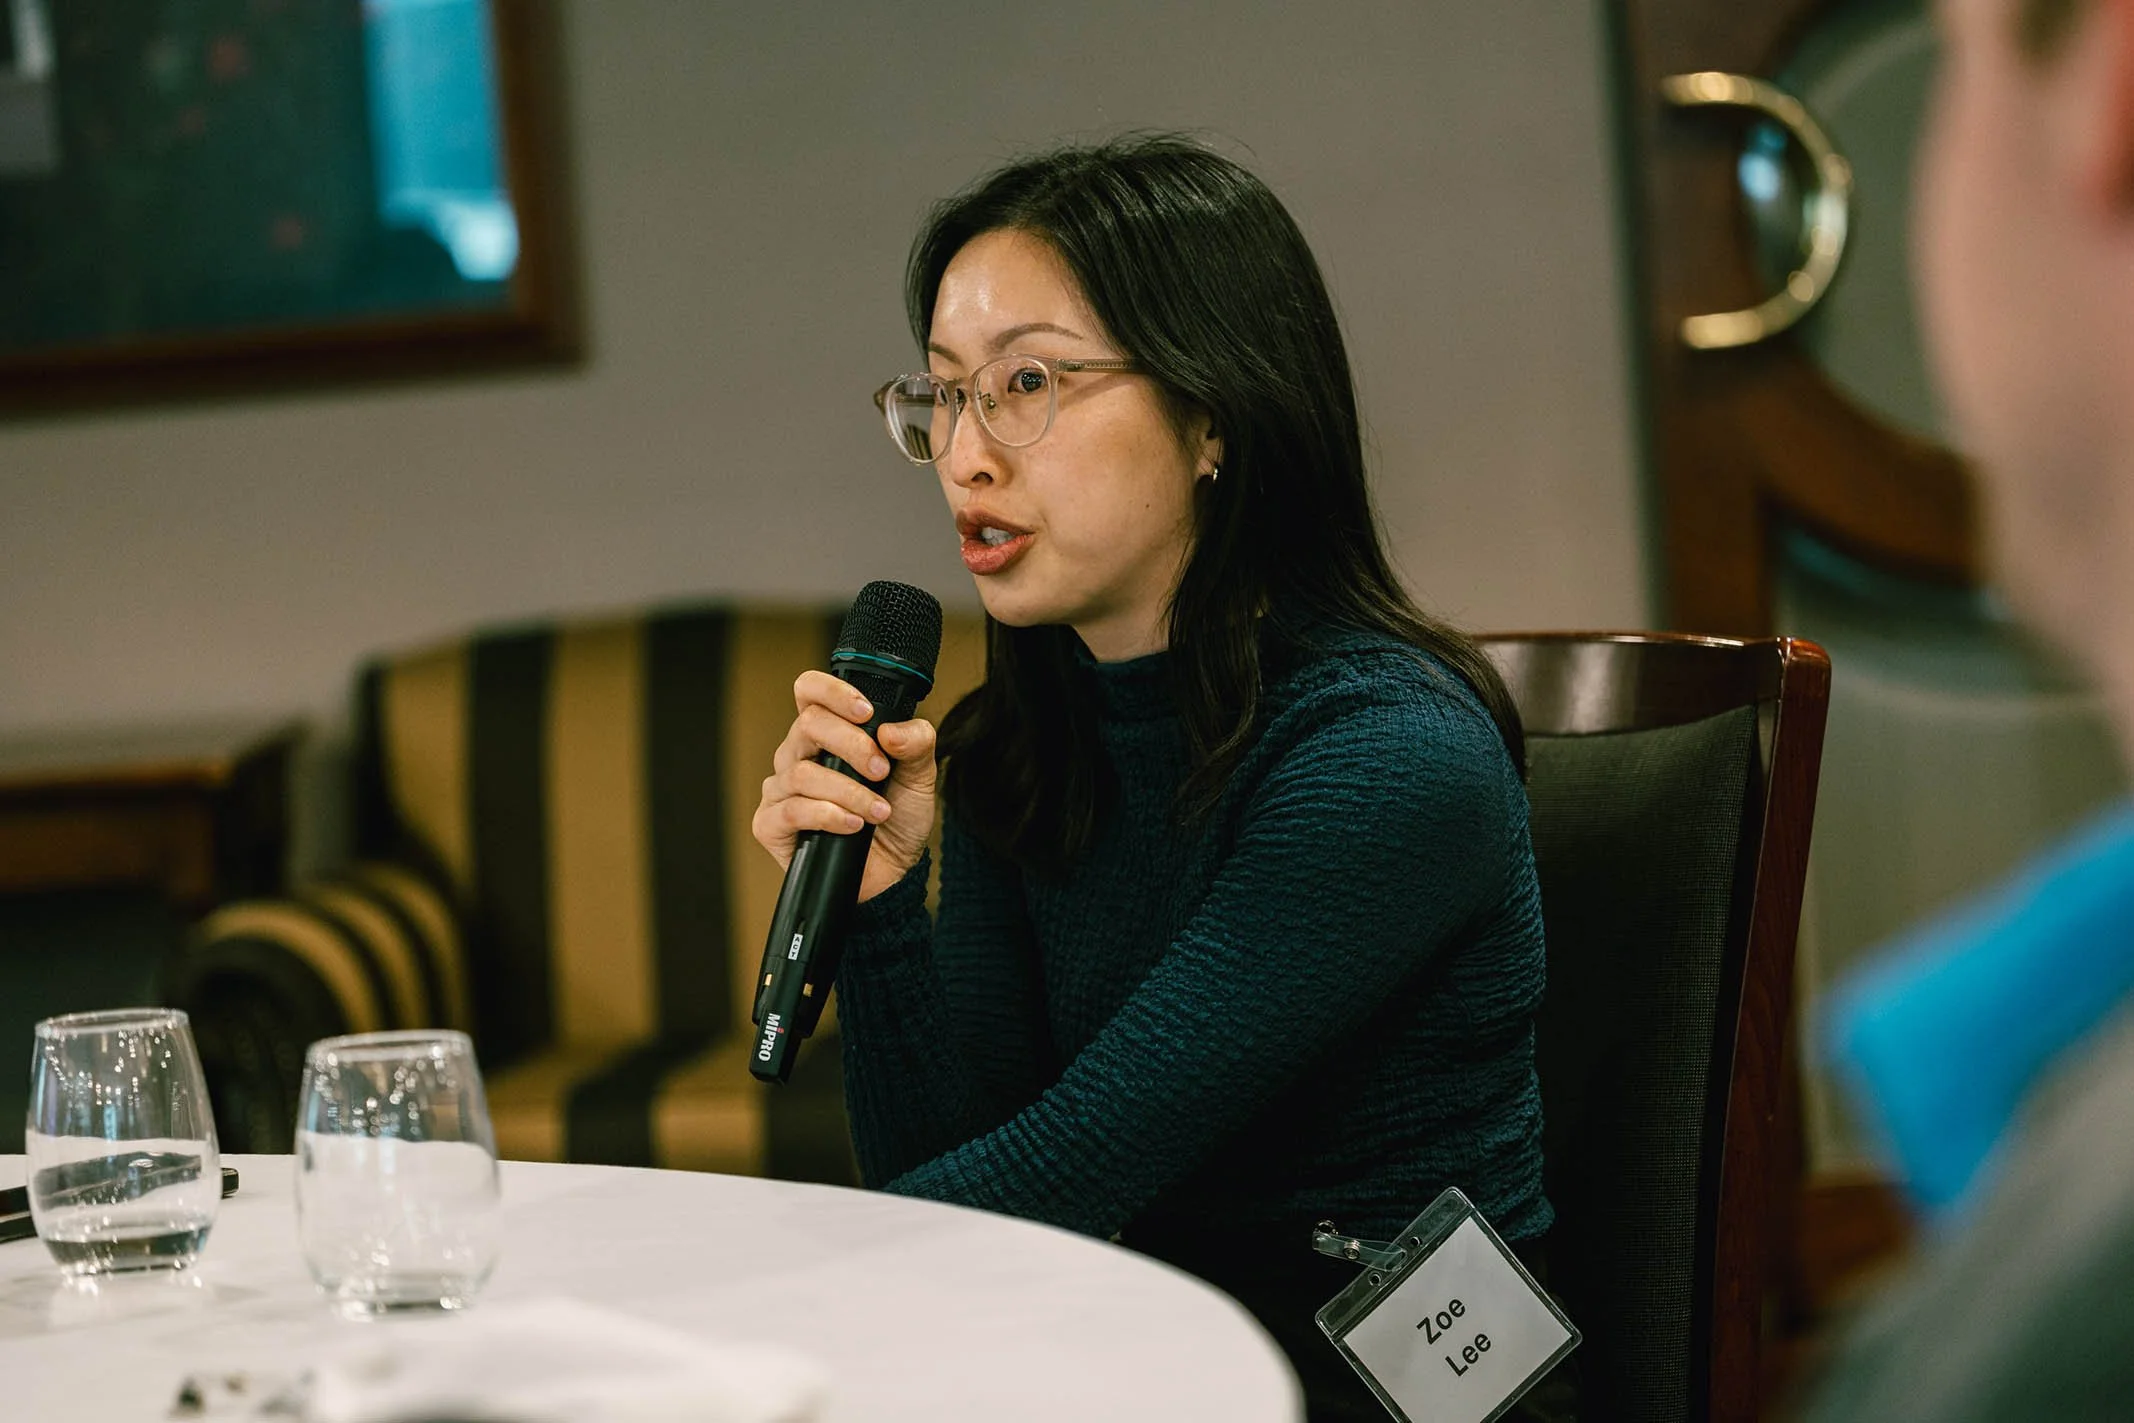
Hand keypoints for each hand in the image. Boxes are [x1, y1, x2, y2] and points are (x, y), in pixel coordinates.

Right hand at [752, 670, 937, 901]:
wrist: (892, 873)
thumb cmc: (897, 818)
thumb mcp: (920, 775)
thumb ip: (916, 742)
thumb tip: (889, 730)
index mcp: (826, 734)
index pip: (810, 691)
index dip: (832, 692)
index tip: (866, 713)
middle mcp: (797, 755)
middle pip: (808, 725)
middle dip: (852, 747)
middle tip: (881, 772)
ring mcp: (780, 789)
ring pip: (802, 773)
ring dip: (849, 792)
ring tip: (878, 812)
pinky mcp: (771, 824)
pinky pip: (793, 810)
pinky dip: (829, 816)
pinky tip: (854, 826)